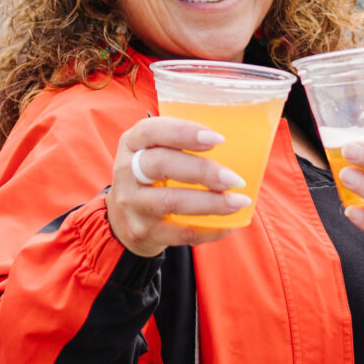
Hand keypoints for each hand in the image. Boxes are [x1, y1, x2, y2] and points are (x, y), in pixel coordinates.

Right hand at [107, 115, 250, 257]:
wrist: (123, 220)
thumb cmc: (152, 176)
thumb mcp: (155, 152)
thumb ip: (182, 143)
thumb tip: (240, 141)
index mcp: (132, 143)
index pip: (152, 131)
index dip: (183, 133)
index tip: (217, 139)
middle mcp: (126, 171)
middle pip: (161, 164)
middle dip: (202, 170)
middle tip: (233, 178)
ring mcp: (132, 204)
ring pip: (171, 202)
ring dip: (210, 202)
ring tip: (238, 201)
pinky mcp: (142, 231)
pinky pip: (179, 232)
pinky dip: (207, 230)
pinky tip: (228, 225)